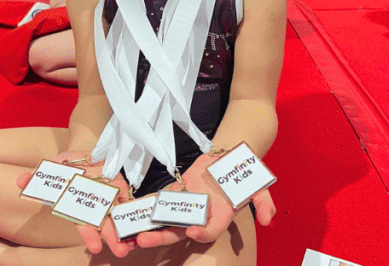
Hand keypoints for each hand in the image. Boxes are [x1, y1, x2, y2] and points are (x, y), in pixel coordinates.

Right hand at [16, 151, 135, 256]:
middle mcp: (94, 203)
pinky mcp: (122, 190)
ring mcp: (109, 198)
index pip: (82, 220)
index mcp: (78, 202)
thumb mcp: (53, 166)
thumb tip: (21, 181)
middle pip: (105, 223)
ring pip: (118, 217)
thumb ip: (40, 176)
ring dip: (126, 232)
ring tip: (133, 245)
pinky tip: (143, 227)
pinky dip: (136, 215)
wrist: (88, 154)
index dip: (89, 234)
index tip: (96, 248)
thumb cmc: (68, 164)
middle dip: (113, 238)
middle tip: (122, 252)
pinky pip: (130, 204)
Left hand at [135, 155, 275, 247]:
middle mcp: (200, 215)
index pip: (209, 231)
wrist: (229, 158)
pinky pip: (160, 201)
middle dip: (161, 237)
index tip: (192, 231)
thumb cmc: (244, 175)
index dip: (202, 233)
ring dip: (149, 225)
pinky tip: (131, 211)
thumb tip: (268, 219)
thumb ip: (263, 202)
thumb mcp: (259, 186)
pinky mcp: (176, 192)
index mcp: (220, 217)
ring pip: (165, 219)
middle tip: (143, 240)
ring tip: (131, 233)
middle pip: (179, 231)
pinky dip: (146, 206)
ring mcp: (186, 205)